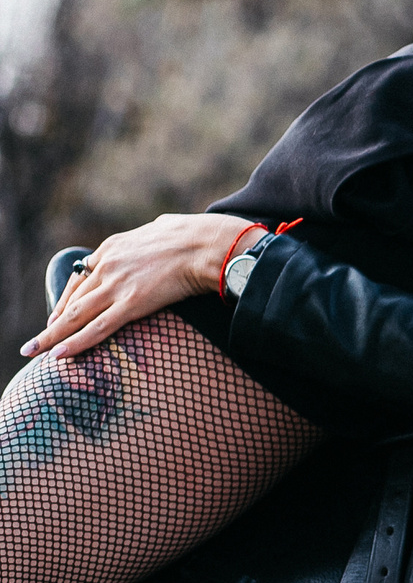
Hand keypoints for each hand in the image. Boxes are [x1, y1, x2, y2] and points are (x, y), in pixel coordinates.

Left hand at [23, 214, 256, 358]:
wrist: (208, 243)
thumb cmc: (196, 235)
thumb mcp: (163, 228)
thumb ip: (154, 235)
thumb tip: (165, 230)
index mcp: (113, 247)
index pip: (81, 277)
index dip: (68, 299)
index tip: (58, 314)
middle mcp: (107, 265)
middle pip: (72, 299)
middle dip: (52, 322)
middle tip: (35, 341)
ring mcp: (117, 285)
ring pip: (76, 316)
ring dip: (52, 336)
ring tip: (35, 351)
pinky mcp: (131, 303)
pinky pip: (98, 328)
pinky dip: (76, 342)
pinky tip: (59, 354)